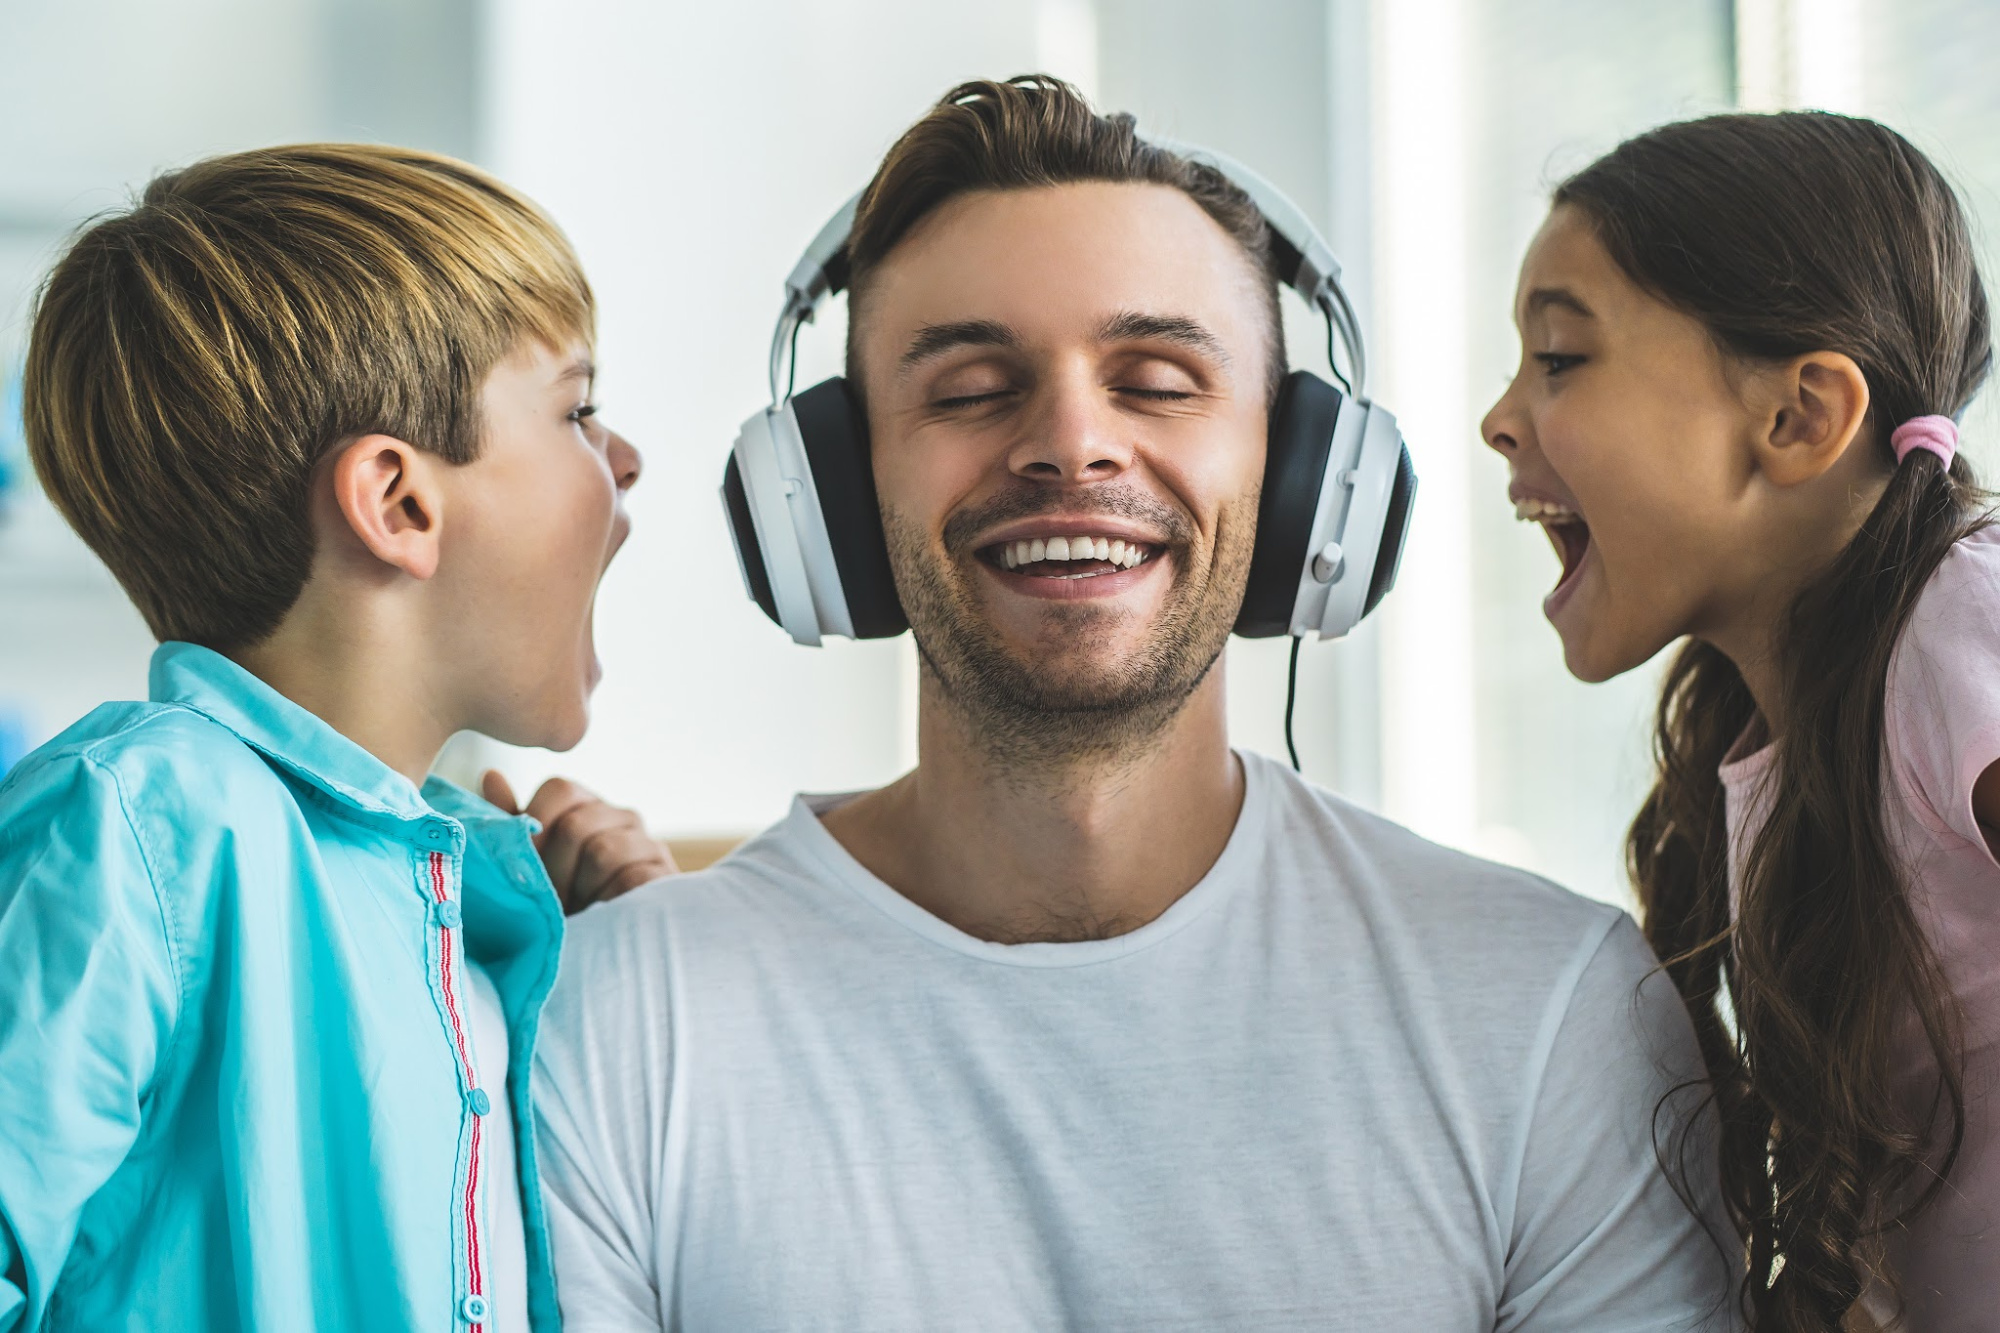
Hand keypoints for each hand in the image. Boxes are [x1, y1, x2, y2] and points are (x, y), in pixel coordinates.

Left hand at [481, 771, 677, 914]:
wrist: (604, 953)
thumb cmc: (561, 905)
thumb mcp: (529, 865)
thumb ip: (511, 824)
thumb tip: (491, 775)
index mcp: (586, 805)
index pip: (559, 789)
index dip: (536, 825)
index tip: (527, 863)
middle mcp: (621, 816)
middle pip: (576, 824)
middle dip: (555, 870)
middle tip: (553, 900)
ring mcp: (648, 844)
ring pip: (604, 852)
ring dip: (582, 890)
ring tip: (580, 911)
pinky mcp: (667, 876)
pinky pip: (632, 879)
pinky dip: (609, 902)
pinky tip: (604, 917)